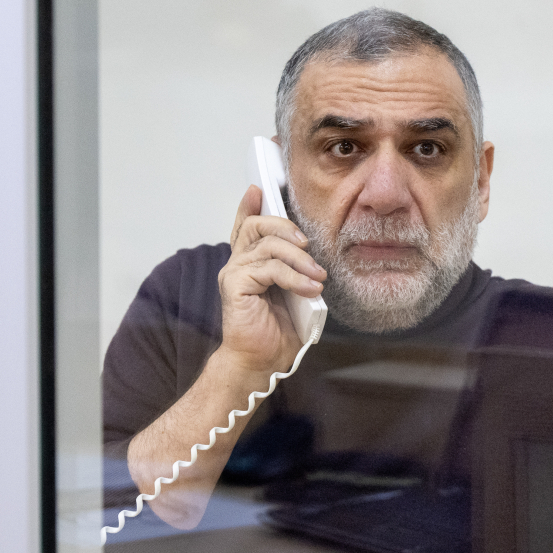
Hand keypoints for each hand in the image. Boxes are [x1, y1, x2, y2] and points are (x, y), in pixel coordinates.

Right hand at [216, 185, 326, 378]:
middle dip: (285, 227)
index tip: (258, 188)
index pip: (245, 227)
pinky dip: (294, 276)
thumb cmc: (276, 333)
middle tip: (308, 245)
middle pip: (256, 225)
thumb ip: (295, 272)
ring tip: (318, 276)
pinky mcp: (235, 286)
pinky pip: (269, 269)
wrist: (261, 363)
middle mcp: (238, 264)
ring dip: (299, 258)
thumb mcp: (293, 294)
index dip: (248, 206)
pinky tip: (310, 288)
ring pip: (267, 245)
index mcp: (249, 264)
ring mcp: (234, 274)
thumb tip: (313, 259)